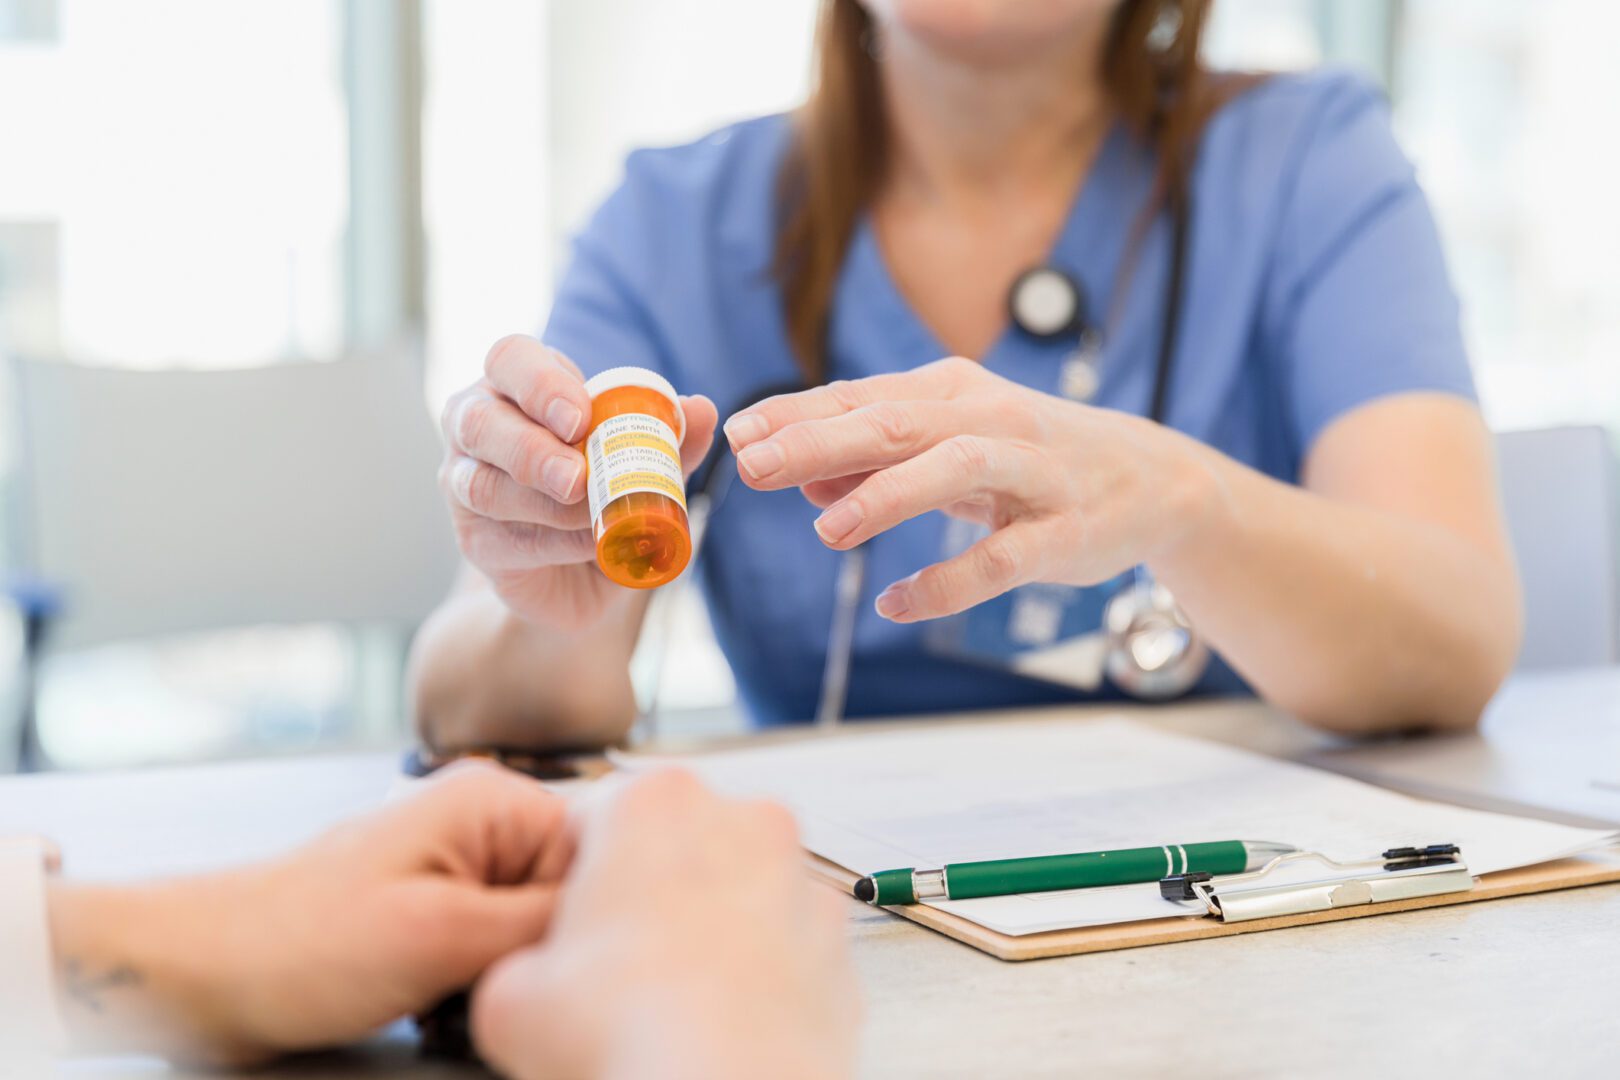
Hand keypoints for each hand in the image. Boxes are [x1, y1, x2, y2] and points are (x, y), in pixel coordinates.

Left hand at [46, 762, 569, 1065]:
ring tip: (459, 999)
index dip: (594, 916)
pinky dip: (482, 988)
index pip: (603, 852)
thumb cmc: (295, 944)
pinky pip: (495, 953)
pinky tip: (446, 1009)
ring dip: (512, 977)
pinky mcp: (437, 916)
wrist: (197, 975)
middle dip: (545, 952)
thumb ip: (544, 922)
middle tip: (493, 986)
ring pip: (536, 932)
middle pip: (571, 894)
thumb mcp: (442, 936)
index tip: (564, 965)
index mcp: (492, 801)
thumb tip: (629, 917)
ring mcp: (458, 871)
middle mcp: (482, 826)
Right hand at [440, 335, 717, 630]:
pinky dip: (551, 543)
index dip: (539, 382)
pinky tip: (588, 545)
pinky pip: (501, 538)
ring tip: (592, 513)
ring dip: (543, 502)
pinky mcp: (474, 540)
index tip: (580, 416)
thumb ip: (667, 438)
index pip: (510, 359)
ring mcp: (464, 484)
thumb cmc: (604, 493)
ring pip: (482, 485)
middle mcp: (478, 427)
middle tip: (578, 475)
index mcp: (518, 388)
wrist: (581, 573)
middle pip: (477, 421)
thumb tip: (700, 409)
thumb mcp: (642, 463)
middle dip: (530, 448)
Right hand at [472, 771, 858, 1079]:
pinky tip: (723, 1018)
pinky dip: (759, 967)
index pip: (593, 815)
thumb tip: (530, 978)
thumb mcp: (510, 996)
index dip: (571, 874)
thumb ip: (518, 958)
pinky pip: (784, 939)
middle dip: (648, 890)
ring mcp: (799, 877)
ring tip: (671, 1001)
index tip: (567, 919)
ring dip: (708, 925)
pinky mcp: (838, 939)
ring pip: (736, 886)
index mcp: (653, 802)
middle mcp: (739, 819)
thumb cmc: (628, 1038)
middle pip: (674, 841)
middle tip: (615, 964)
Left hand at [722, 357, 1220, 621]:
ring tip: (827, 530)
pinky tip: (897, 601)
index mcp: (955, 392)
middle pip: (896, 423)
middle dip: (821, 441)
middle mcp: (992, 420)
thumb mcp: (953, 444)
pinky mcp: (1062, 531)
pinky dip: (947, 582)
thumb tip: (798, 474)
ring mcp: (1032, 473)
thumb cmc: (1035, 457)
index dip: (798, 414)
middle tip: (756, 466)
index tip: (737, 433)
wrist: (1153, 478)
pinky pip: (999, 559)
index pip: (864, 396)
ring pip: (953, 469)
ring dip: (887, 497)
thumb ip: (877, 458)